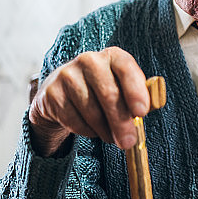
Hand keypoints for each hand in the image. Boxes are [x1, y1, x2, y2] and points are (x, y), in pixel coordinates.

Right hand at [29, 47, 149, 156]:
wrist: (63, 93)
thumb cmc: (103, 92)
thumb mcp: (123, 88)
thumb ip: (138, 97)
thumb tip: (146, 112)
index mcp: (113, 56)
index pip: (126, 68)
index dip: (135, 91)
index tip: (142, 113)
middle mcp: (89, 60)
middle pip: (109, 94)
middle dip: (121, 122)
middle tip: (129, 142)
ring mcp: (67, 75)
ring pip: (92, 111)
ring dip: (105, 131)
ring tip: (112, 137)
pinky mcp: (51, 93)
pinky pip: (74, 120)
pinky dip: (87, 131)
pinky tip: (92, 129)